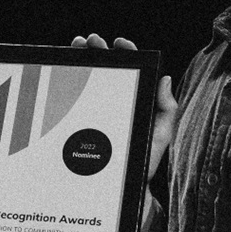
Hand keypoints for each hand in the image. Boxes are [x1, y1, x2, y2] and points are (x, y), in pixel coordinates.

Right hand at [72, 34, 177, 178]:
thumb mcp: (160, 136)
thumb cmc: (143, 164)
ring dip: (82, 61)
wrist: (120, 189)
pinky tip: (63, 71)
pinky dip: (68, 82)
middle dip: (98, 52)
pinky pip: (75, 99)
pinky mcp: (81, 124)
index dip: (127, 52)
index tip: (118, 43)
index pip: (133, 70)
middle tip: (90, 42)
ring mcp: (98, 112)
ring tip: (76, 48)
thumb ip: (166, 110)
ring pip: (89, 80)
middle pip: (108, 71)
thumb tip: (165, 79)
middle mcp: (117, 103)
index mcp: (137, 101)